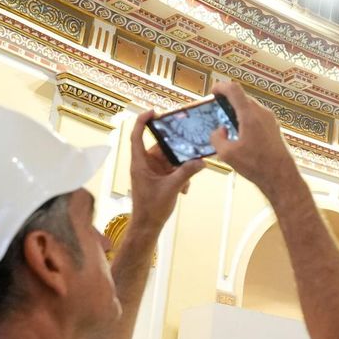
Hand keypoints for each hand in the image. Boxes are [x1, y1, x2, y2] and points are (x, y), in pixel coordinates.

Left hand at [128, 109, 203, 229]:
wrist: (148, 226)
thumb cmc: (151, 207)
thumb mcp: (171, 188)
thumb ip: (186, 173)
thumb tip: (201, 162)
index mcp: (140, 163)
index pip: (137, 136)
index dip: (142, 121)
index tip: (153, 111)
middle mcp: (145, 165)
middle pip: (160, 147)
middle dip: (174, 148)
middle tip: (187, 141)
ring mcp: (152, 172)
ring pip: (169, 160)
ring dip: (181, 167)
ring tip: (189, 173)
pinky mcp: (159, 180)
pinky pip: (172, 171)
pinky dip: (181, 177)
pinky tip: (185, 188)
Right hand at [208, 80, 299, 194]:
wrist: (281, 177)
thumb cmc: (256, 165)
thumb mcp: (227, 154)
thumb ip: (217, 138)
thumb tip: (219, 130)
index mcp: (249, 115)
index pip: (234, 90)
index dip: (221, 87)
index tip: (213, 91)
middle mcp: (262, 113)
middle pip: (242, 97)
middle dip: (228, 100)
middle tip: (217, 109)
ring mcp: (270, 119)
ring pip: (250, 107)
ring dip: (238, 110)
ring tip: (227, 122)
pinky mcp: (274, 128)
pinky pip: (257, 116)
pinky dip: (246, 118)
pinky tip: (240, 133)